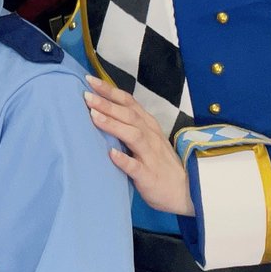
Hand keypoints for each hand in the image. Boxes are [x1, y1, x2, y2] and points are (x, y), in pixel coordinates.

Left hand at [84, 74, 194, 215]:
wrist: (184, 191)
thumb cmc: (158, 162)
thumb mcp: (146, 138)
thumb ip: (129, 124)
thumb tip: (99, 110)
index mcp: (148, 124)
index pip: (128, 102)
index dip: (110, 90)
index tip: (90, 80)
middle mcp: (150, 136)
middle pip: (129, 115)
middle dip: (107, 104)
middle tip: (86, 96)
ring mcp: (151, 155)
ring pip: (133, 135)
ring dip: (113, 125)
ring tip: (94, 117)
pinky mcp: (149, 176)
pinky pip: (136, 167)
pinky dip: (124, 160)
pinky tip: (111, 154)